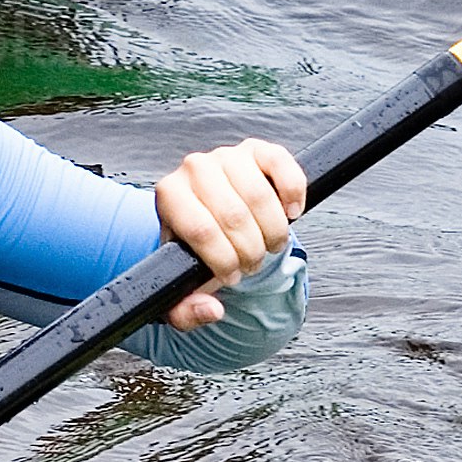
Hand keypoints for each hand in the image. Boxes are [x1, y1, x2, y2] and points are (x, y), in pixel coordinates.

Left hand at [153, 138, 304, 327]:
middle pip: (234, 217)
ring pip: (259, 196)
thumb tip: (212, 310)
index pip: (201, 230)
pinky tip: (290, 214)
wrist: (209, 218)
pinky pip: (283, 166)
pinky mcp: (258, 150)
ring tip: (268, 246)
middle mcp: (194, 167)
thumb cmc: (194, 252)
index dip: (223, 260)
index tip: (232, 277)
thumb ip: (187, 311)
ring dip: (272, 232)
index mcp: (169, 195)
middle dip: (250, 251)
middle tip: (252, 264)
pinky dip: (293, 194)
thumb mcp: (182, 287)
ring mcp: (227, 155)